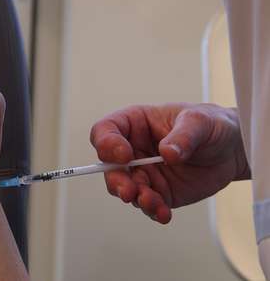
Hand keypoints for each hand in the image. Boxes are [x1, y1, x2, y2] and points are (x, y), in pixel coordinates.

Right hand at [90, 103, 248, 223]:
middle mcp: (133, 149)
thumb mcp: (199, 121)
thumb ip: (183, 135)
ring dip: (135, 198)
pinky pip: (148, 203)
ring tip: (152, 203)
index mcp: (134, 123)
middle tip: (128, 191)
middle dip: (116, 180)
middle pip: (109, 165)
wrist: (231, 149)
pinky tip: (164, 214)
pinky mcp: (158, 191)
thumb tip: (167, 153)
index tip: (124, 155)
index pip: (105, 131)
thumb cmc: (210, 125)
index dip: (107, 144)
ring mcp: (144, 172)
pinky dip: (153, 210)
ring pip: (125, 188)